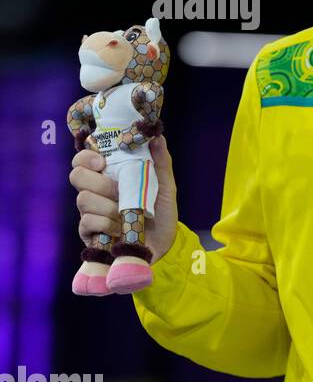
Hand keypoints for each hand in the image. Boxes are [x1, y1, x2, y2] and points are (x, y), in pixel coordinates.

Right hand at [69, 135, 178, 260]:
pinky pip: (87, 222)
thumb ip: (161, 162)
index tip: (102, 162)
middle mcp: (95, 191)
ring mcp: (90, 212)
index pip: (83, 159)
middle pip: (77, 176)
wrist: (163, 244)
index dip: (86, 157)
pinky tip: (120, 229)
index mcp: (108, 176)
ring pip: (83, 199)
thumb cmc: (161, 212)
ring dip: (109, 206)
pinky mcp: (89, 233)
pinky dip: (107, 224)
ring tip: (126, 214)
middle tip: (120, 192)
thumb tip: (156, 137)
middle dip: (100, 183)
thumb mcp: (165, 186)